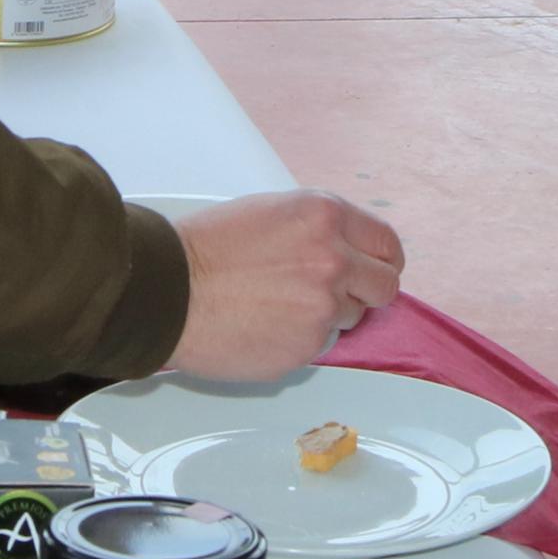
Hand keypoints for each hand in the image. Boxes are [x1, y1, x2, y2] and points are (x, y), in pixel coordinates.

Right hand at [163, 190, 403, 380]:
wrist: (169, 291)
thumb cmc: (206, 249)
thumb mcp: (271, 212)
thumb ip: (318, 230)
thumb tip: (347, 251)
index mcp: (325, 216)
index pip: (387, 243)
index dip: (380, 260)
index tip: (371, 270)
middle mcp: (334, 259)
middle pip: (386, 286)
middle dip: (365, 292)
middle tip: (334, 294)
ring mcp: (323, 306)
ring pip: (351, 318)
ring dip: (326, 316)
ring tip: (278, 305)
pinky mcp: (308, 346)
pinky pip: (321, 345)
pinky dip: (300, 339)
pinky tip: (265, 325)